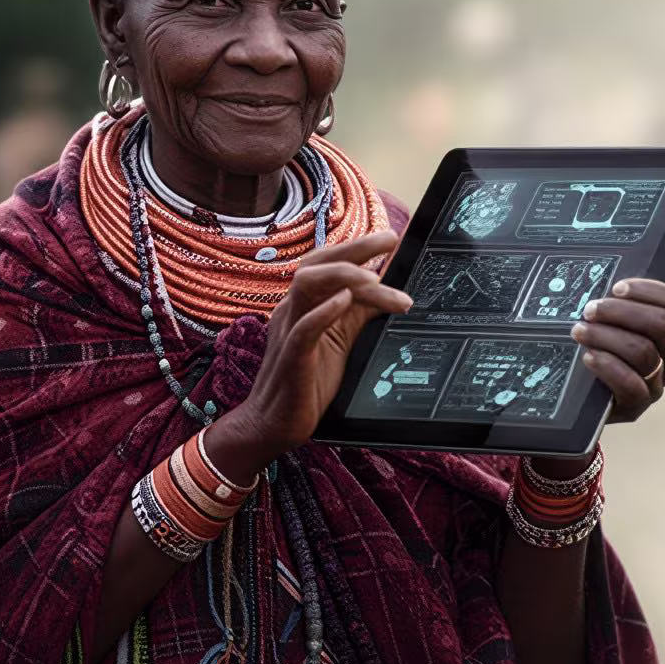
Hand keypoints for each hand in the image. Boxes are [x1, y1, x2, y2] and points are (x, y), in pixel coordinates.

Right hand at [207, 231, 408, 478]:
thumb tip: (389, 294)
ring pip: (307, 284)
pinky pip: (304, 327)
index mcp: (303, 304)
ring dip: (343, 275)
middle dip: (354, 248)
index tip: (391, 239)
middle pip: (316, 263)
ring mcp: (288, 331)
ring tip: (375, 279)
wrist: (274, 424)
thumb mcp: (340, 340)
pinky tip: (345, 300)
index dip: (356, 247)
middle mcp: (292, 310)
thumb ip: (358, 315)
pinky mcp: (291, 358)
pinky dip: (325, 310)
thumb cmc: (307, 381)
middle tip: (389, 240)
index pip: (326, 262)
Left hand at [570, 259, 664, 423]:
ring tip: (578, 330)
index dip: (652, 292)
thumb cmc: (600, 340)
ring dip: (607, 337)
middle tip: (590, 308)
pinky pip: (632, 386)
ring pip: (644, 353)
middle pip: (661, 326)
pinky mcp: (636, 405)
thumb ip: (643, 289)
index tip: (617, 287)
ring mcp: (655, 381)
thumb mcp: (616, 311)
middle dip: (622, 312)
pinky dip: (608, 367)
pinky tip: (588, 356)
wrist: (576, 389)